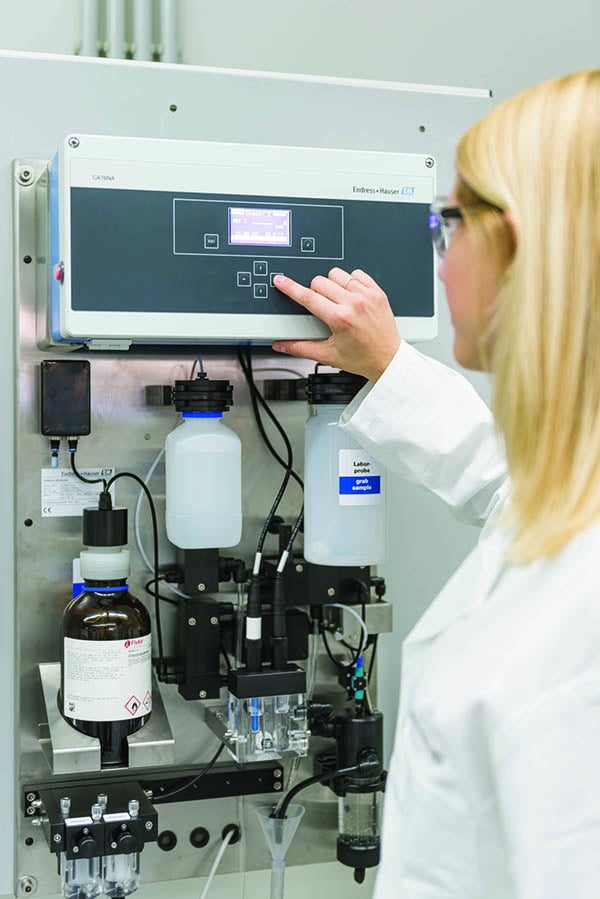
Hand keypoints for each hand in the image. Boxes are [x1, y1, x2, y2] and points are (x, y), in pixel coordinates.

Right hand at [271, 267, 400, 381]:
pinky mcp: (377, 292)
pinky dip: (350, 281)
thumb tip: (281, 346)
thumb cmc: (362, 359)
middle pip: (320, 281)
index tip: (281, 281)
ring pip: (337, 274)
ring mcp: (367, 296)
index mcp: (340, 319)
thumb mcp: (328, 355)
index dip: (291, 288)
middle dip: (314, 292)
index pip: (308, 297)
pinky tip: (351, 295)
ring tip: (337, 300)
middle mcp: (354, 304)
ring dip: (332, 284)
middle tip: (322, 307)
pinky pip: (357, 274)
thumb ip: (300, 348)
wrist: (388, 360)